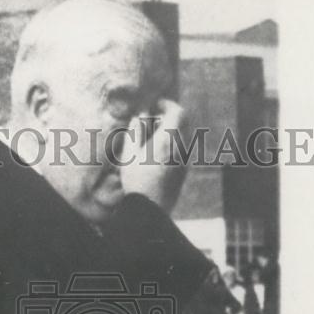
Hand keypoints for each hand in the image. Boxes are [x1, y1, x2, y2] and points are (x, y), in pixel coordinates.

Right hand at [121, 99, 189, 213]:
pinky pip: (180, 150)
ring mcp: (184, 160)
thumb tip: (138, 116)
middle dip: (167, 118)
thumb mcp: (129, 153)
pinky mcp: (183, 171)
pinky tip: (155, 156)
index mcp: (168, 139)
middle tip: (151, 121)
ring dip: (168, 133)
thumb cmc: (136, 180)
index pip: (177, 111)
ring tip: (150, 139)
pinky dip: (170, 146)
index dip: (167, 105)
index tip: (155, 105)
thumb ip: (135, 130)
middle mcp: (181, 147)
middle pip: (181, 123)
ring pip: (181, 137)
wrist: (150, 209)